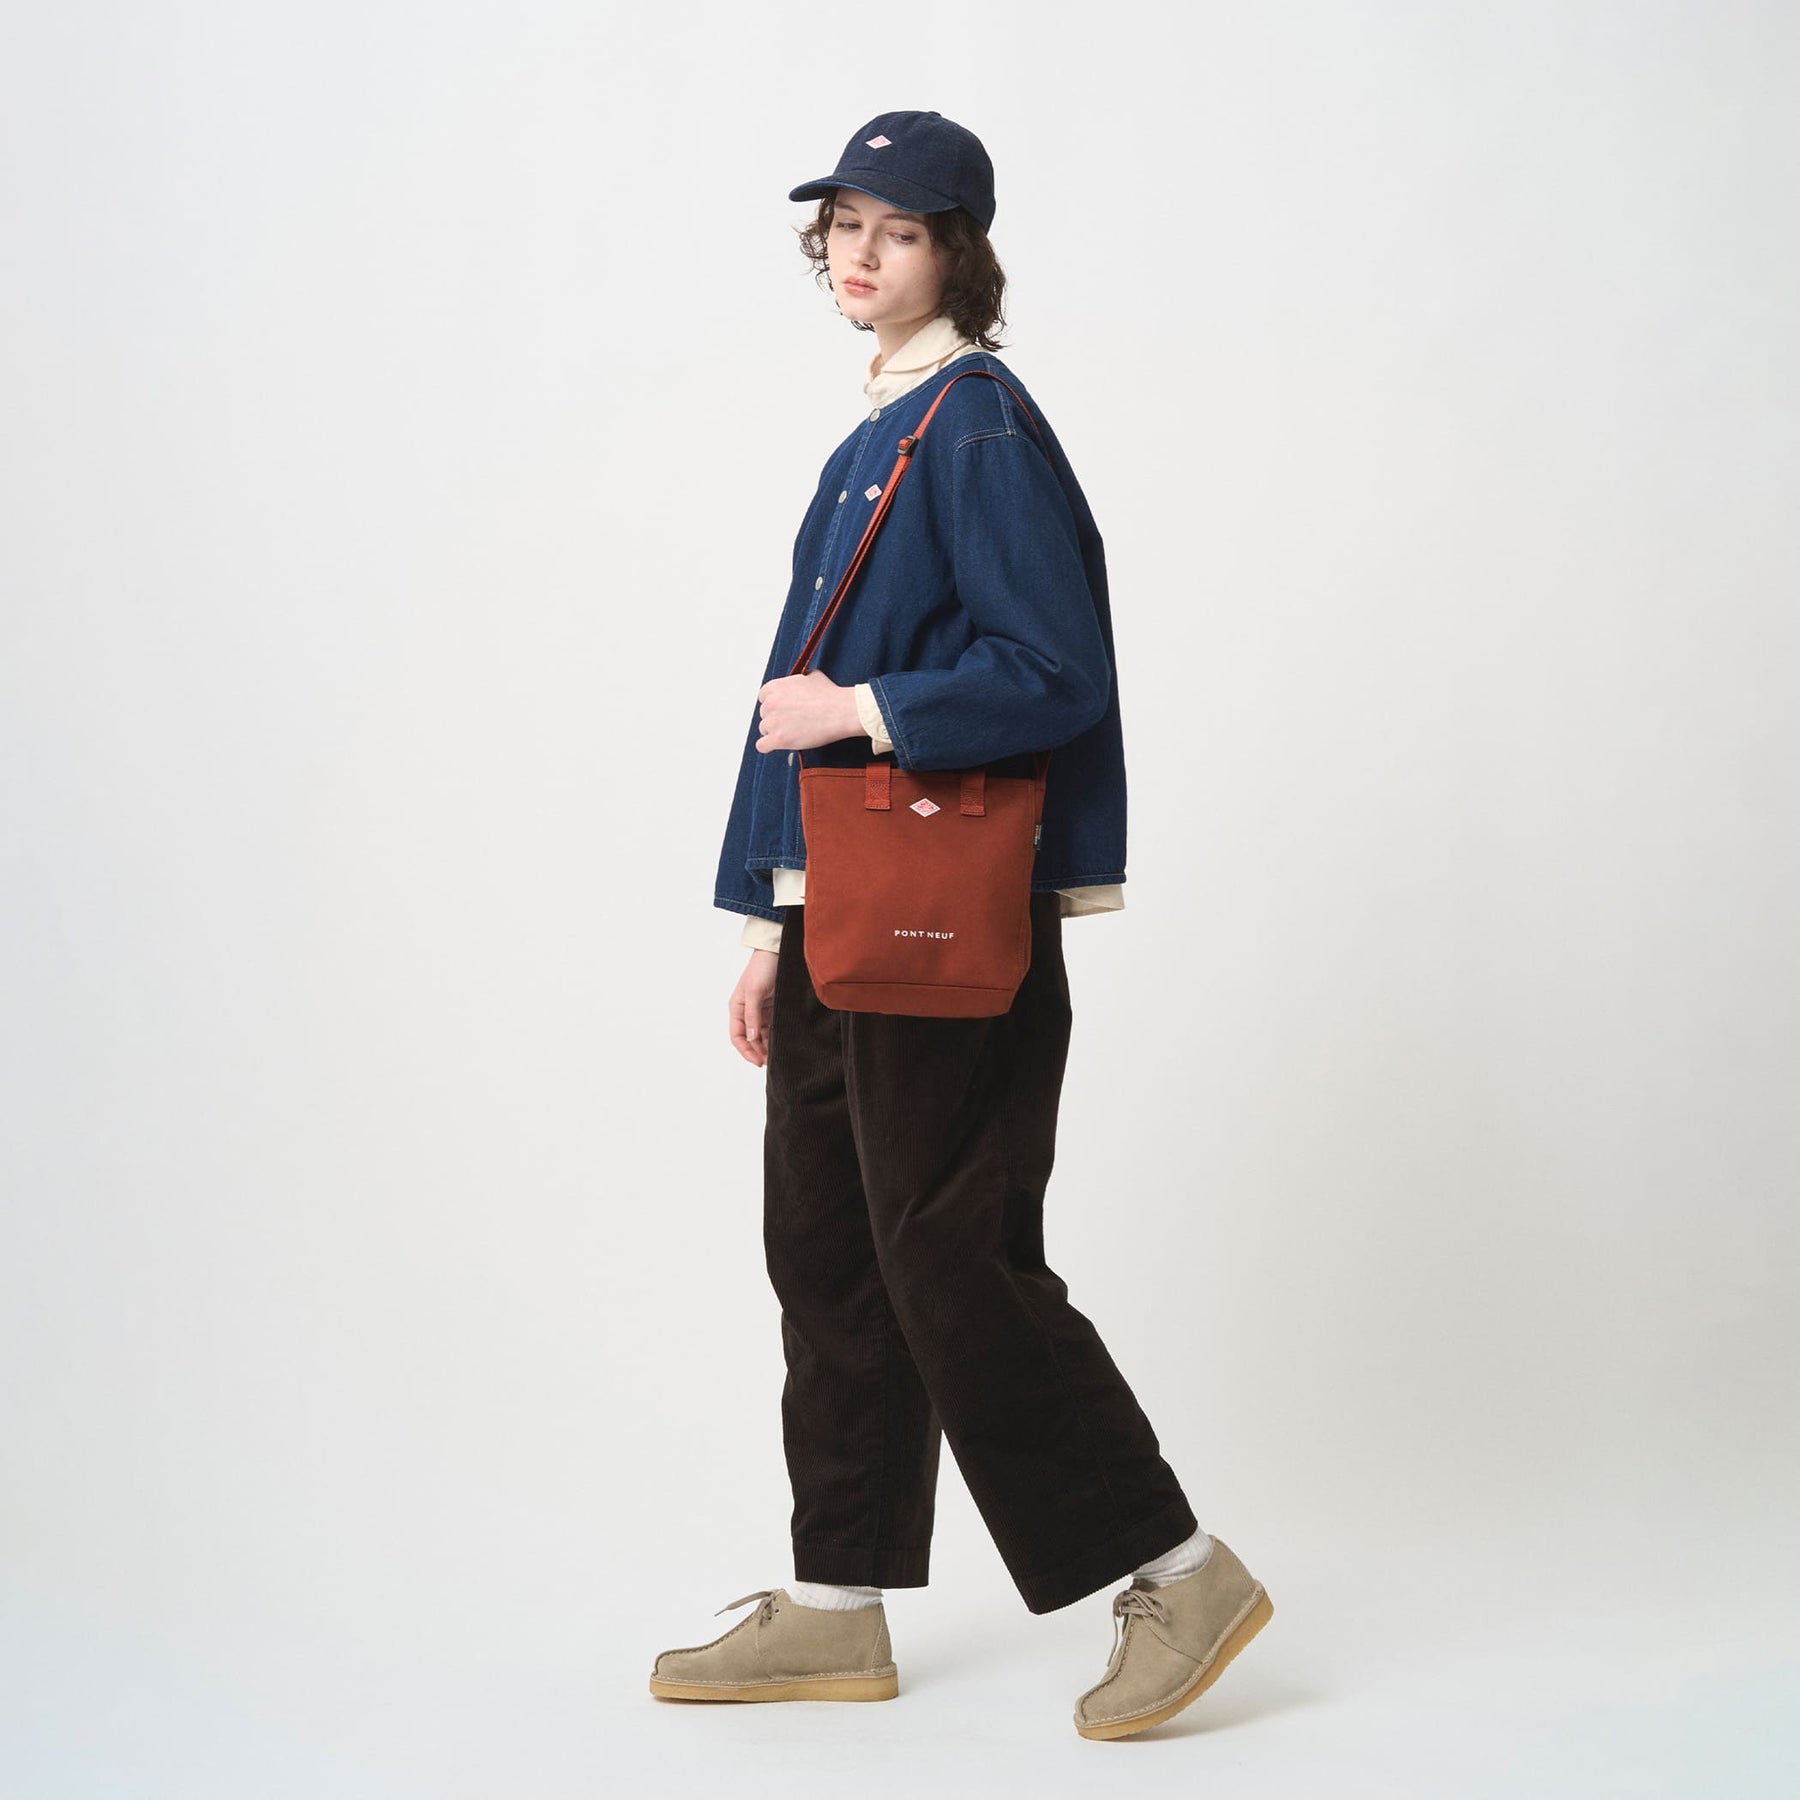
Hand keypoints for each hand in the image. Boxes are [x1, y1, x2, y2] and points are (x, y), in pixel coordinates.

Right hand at [729, 949, 777, 1066]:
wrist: (776, 952)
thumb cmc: (761, 968)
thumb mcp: (754, 992)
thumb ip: (752, 1016)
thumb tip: (751, 1038)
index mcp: (737, 1008)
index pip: (737, 1037)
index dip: (746, 1051)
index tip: (758, 1062)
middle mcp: (746, 1011)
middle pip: (749, 1039)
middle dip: (757, 1052)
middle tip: (770, 1063)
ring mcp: (759, 1010)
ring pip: (761, 1035)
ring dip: (766, 1046)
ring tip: (776, 1057)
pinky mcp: (772, 1008)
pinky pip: (771, 1027)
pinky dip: (774, 1036)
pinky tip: (780, 1043)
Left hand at [755, 671, 863, 753]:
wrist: (840, 712)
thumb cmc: (830, 696)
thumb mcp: (812, 676)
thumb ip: (798, 680)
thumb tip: (800, 681)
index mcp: (776, 687)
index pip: (763, 697)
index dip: (775, 704)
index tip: (783, 709)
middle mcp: (771, 703)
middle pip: (764, 714)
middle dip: (776, 719)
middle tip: (792, 722)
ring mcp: (773, 722)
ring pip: (764, 730)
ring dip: (775, 732)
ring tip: (793, 732)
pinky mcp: (778, 739)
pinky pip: (762, 746)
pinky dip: (769, 745)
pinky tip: (778, 744)